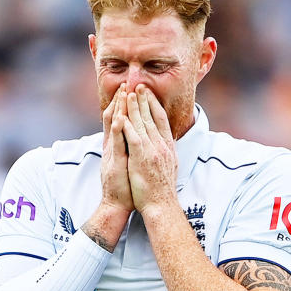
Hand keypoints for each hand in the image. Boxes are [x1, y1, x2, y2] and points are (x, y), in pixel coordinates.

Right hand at [100, 83, 133, 212]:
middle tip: (126, 83)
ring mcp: (112, 153)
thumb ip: (128, 148)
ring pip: (114, 126)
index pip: (119, 119)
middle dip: (121, 100)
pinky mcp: (114, 162)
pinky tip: (120, 118)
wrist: (117, 203)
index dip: (124, 104)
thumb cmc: (126, 185)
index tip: (130, 89)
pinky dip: (117, 129)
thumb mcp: (127, 161)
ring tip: (123, 93)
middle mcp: (112, 146)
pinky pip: (116, 143)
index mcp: (117, 145)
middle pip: (115, 118)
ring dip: (118, 109)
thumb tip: (135, 137)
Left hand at [122, 84, 177, 213]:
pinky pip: (134, 137)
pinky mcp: (142, 158)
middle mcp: (162, 146)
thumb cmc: (161, 189)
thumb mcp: (168, 165)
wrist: (161, 205)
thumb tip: (164, 142)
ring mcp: (152, 151)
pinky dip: (128, 125)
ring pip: (143, 123)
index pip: (161, 120)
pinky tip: (122, 115)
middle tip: (139, 85)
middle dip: (145, 100)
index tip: (149, 93)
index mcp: (167, 147)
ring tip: (130, 92)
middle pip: (153, 117)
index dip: (154, 105)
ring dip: (136, 107)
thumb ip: (164, 151)